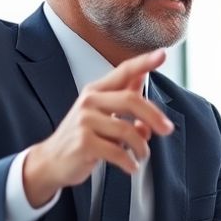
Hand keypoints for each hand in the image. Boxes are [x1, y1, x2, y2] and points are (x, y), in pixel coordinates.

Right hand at [22, 49, 174, 204]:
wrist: (52, 161)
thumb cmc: (83, 136)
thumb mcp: (102, 113)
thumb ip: (123, 96)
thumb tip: (143, 77)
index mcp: (96, 91)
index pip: (123, 71)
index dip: (144, 62)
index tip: (163, 54)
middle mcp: (89, 101)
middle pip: (131, 100)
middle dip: (154, 116)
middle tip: (168, 130)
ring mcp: (84, 121)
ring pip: (127, 130)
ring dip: (141, 146)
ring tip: (142, 155)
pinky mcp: (83, 143)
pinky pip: (117, 152)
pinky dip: (129, 162)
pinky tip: (131, 166)